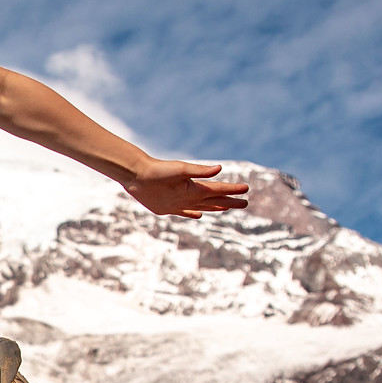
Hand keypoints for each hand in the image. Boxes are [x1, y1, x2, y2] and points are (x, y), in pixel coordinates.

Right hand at [120, 157, 249, 218]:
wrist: (135, 177)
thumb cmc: (157, 170)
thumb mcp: (180, 168)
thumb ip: (200, 170)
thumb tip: (219, 169)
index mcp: (193, 191)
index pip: (218, 190)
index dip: (232, 189)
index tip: (246, 189)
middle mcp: (187, 202)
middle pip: (213, 202)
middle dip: (230, 201)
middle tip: (245, 204)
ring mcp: (177, 207)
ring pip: (201, 208)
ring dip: (214, 207)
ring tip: (226, 208)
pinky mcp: (167, 209)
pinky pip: (185, 212)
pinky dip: (194, 213)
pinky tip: (199, 215)